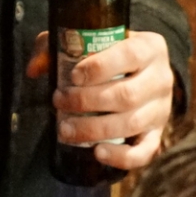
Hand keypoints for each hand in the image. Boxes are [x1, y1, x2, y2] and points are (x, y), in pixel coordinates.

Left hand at [27, 29, 173, 170]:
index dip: (100, 67)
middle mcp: (161, 79)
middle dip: (86, 102)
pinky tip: (96, 152)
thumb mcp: (91, 40)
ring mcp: (161, 109)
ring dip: (93, 129)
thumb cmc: (111, 54)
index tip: (73, 76)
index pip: (129, 55)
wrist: (143, 73)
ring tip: (64, 129)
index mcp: (150, 48)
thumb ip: (58, 46)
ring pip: (131, 124)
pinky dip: (121, 156)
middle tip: (58, 101)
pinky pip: (145, 151)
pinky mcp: (157, 134)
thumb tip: (34, 69)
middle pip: (127, 95)